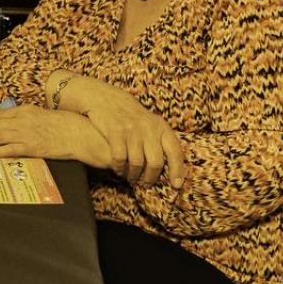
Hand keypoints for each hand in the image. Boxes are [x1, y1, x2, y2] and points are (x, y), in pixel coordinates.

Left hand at [0, 105, 90, 161]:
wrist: (80, 133)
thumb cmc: (67, 124)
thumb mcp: (46, 115)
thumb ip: (31, 118)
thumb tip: (18, 124)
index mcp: (27, 110)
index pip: (2, 115)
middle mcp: (23, 120)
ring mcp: (26, 133)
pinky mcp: (30, 147)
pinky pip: (8, 149)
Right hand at [65, 77, 183, 187]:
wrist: (105, 98)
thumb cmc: (130, 114)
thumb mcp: (149, 121)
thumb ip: (159, 138)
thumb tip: (172, 164)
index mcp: (161, 126)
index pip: (175, 152)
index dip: (177, 171)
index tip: (176, 185)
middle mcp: (149, 128)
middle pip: (155, 162)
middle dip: (151, 177)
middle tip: (146, 184)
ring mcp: (132, 130)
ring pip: (137, 163)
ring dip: (134, 175)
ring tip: (132, 179)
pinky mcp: (115, 132)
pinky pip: (120, 158)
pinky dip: (119, 168)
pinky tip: (118, 170)